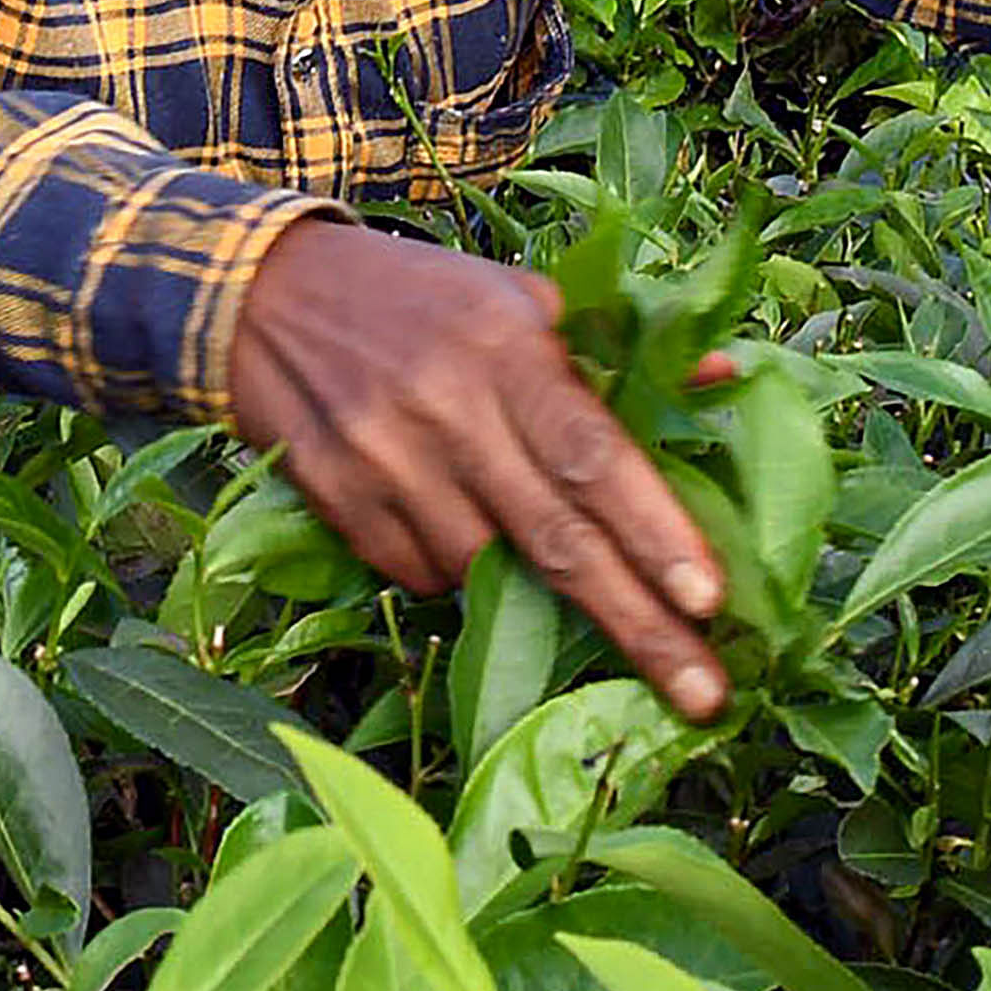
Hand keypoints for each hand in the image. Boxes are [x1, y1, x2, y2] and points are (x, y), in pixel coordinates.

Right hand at [228, 217, 729, 719]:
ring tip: (519, 537)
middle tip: (706, 697)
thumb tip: (727, 376)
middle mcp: (448, 410)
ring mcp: (385, 461)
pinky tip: (449, 519)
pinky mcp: (335, 499)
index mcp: (506, 349)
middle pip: (557, 539)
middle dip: (639, 625)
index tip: (711, 601)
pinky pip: (420, 574)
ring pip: (484, 569)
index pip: (595, 455)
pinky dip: (453, 569)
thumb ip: (616, 346)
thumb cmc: (418, 297)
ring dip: (523, 585)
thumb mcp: (518, 297)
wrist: (263, 293)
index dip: (655, 531)